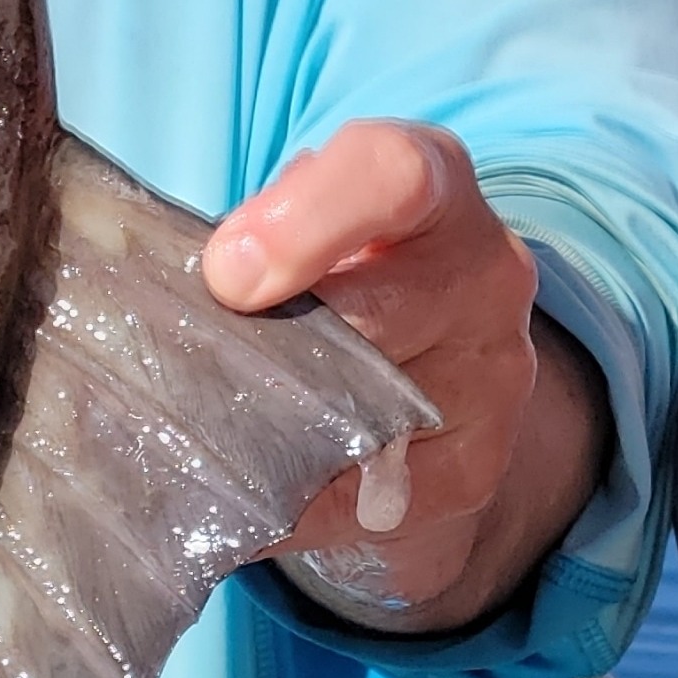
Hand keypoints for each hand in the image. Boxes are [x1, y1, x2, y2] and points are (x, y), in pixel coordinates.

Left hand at [203, 120, 604, 635]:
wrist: (430, 350)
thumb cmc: (331, 263)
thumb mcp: (296, 215)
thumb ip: (250, 235)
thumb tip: (183, 296)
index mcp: (435, 185)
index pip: (394, 177)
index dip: (303, 224)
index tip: (227, 275)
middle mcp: (485, 274)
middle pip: (373, 317)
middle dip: (269, 351)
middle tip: (192, 375)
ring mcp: (493, 375)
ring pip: (366, 416)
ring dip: (273, 432)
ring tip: (212, 435)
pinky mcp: (477, 465)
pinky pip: (365, 496)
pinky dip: (293, 499)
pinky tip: (255, 489)